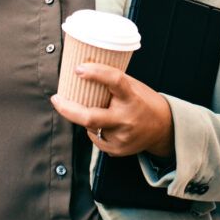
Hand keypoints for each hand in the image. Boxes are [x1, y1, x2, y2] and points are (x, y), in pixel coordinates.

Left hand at [50, 63, 173, 157]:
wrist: (163, 129)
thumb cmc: (143, 102)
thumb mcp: (133, 87)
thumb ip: (112, 82)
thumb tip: (83, 69)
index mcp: (132, 98)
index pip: (115, 81)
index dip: (96, 74)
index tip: (79, 68)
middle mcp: (126, 119)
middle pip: (89, 117)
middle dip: (68, 109)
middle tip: (56, 99)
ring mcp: (121, 138)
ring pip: (90, 127)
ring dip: (86, 117)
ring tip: (96, 110)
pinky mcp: (116, 150)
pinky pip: (95, 137)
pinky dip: (95, 129)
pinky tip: (106, 125)